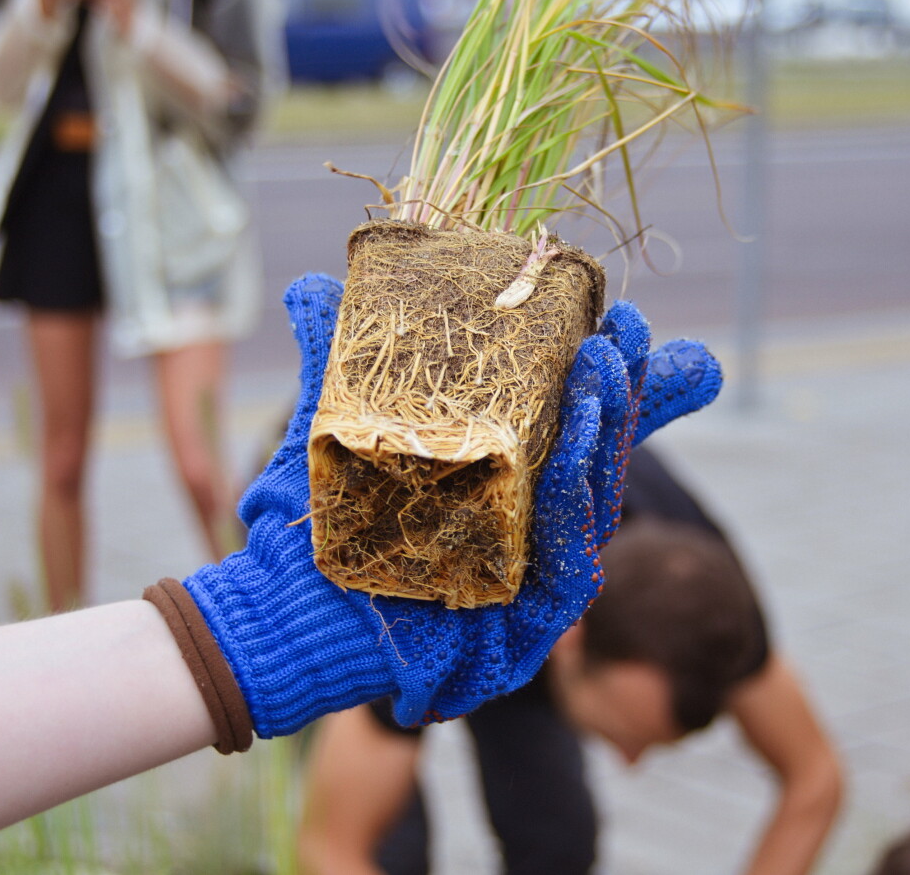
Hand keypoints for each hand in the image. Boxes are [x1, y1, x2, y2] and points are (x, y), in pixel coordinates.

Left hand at [175, 274, 722, 739]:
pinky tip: (578, 450)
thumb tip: (312, 285)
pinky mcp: (529, 623)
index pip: (578, 417)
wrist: (284, 608)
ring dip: (604, 430)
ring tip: (601, 366)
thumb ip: (335, 357)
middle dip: (622, 388)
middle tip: (625, 331)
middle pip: (598, 451)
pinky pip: (569, 560)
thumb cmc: (319, 521)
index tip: (625, 316)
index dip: (613, 374)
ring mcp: (534, 572)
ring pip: (592, 498)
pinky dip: (576, 501)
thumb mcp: (332, 427)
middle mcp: (531, 520)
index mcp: (507, 473)